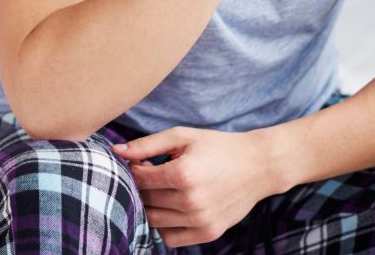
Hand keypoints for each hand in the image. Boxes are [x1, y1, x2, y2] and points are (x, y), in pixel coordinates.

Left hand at [113, 126, 278, 247]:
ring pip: (154, 221)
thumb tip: (116, 150)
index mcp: (183, 174)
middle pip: (145, 200)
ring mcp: (200, 220)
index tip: (141, 162)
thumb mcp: (182, 137)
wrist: (258, 166)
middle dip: (141, 187)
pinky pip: (171, 237)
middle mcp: (191, 201)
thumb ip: (147, 145)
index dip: (134, 169)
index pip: (139, 179)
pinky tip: (172, 207)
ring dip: (150, 206)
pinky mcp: (208, 233)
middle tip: (151, 174)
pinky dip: (165, 225)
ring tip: (162, 189)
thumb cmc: (217, 146)